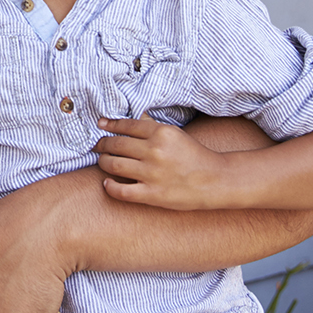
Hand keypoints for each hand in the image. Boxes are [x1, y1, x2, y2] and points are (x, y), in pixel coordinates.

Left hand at [94, 117, 232, 209]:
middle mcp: (154, 151)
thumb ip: (154, 127)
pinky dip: (110, 187)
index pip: (126, 126)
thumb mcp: (176, 134)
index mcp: (161, 133)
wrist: (215, 180)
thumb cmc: (195, 155)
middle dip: (103, 144)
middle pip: (116, 145)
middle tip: (98, 146)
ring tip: (103, 161)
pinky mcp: (152, 194)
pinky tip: (107, 183)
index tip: (101, 125)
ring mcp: (152, 174)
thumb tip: (135, 118)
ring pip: (114, 165)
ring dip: (104, 162)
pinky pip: (122, 191)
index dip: (110, 125)